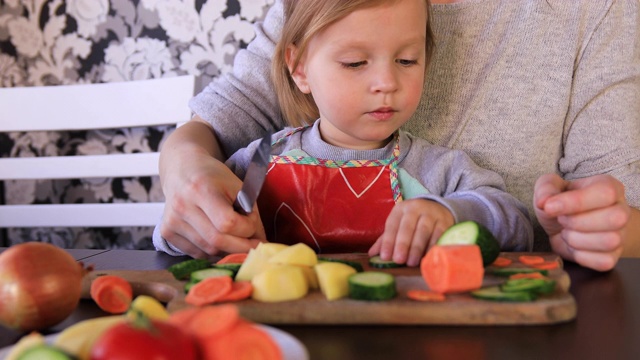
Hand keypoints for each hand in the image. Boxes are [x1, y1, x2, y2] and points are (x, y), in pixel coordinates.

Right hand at [159, 122, 265, 257]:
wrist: (183, 170)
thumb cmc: (214, 177)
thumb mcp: (237, 186)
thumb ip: (250, 213)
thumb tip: (260, 241)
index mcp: (200, 189)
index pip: (227, 223)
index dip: (247, 228)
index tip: (254, 224)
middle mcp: (182, 206)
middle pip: (217, 241)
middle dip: (242, 247)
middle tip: (255, 245)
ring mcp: (172, 221)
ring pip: (208, 250)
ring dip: (228, 250)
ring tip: (238, 240)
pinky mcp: (167, 232)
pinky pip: (197, 253)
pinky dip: (213, 252)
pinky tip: (221, 241)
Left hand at [368, 199, 453, 266]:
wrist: (437, 207)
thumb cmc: (412, 221)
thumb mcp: (398, 225)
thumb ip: (386, 239)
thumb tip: (371, 254)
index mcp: (400, 209)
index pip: (392, 225)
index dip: (388, 241)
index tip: (385, 256)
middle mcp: (415, 208)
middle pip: (408, 227)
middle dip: (403, 244)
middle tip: (399, 260)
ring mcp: (431, 214)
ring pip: (424, 231)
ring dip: (417, 248)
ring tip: (411, 262)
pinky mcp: (444, 221)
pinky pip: (438, 234)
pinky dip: (432, 246)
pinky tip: (427, 257)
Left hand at [534, 174, 628, 270]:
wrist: (564, 225)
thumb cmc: (561, 202)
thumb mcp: (549, 187)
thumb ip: (546, 188)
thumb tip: (544, 202)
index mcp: (608, 186)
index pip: (604, 193)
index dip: (575, 202)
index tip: (550, 207)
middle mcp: (621, 210)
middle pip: (614, 219)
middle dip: (577, 222)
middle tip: (561, 220)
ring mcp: (620, 235)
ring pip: (609, 241)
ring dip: (576, 239)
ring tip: (566, 232)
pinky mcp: (612, 257)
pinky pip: (603, 261)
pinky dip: (581, 256)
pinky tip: (573, 246)